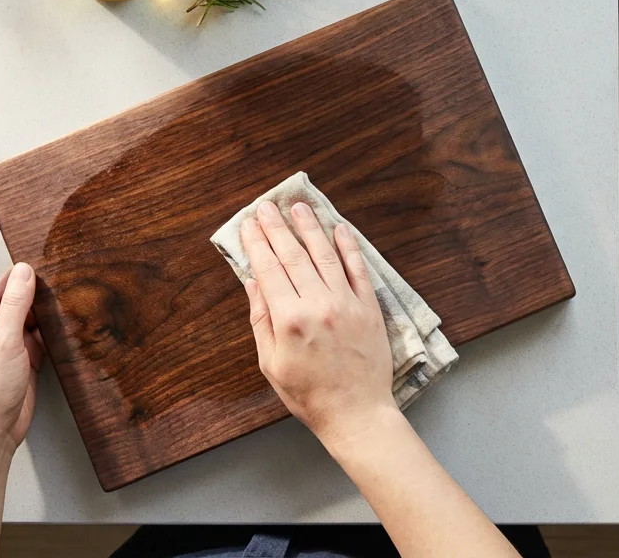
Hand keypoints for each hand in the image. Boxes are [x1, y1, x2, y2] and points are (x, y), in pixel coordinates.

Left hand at [0, 201, 44, 451]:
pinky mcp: (23, 352)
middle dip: (29, 267)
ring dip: (44, 296)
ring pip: (28, 304)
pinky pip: (40, 326)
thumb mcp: (3, 342)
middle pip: (10, 282)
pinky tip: (69, 311)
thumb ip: (16, 304)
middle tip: (50, 242)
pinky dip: (53, 319)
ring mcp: (5, 337)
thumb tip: (25, 269)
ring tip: (66, 276)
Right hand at [240, 201, 394, 446]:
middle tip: (267, 206)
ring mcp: (347, 303)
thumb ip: (262, 320)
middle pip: (294, 255)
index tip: (249, 223)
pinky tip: (340, 229)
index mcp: (290, 320)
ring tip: (300, 206)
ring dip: (311, 227)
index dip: (257, 243)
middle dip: (278, 228)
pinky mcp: (369, 307)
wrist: (356, 413)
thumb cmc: (309, 395)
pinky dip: (349, 247)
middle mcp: (319, 305)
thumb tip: (253, 283)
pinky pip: (358, 269)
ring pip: (326, 255)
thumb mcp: (271, 363)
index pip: (269, 270)